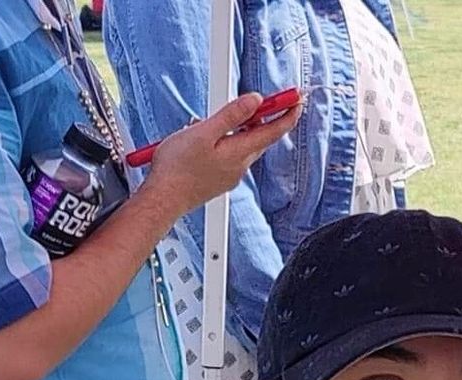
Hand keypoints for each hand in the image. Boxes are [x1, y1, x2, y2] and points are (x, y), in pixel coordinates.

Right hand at [141, 93, 302, 214]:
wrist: (163, 199)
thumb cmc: (178, 168)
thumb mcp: (203, 133)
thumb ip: (231, 116)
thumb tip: (255, 100)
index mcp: (239, 152)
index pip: (273, 130)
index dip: (287, 112)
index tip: (297, 98)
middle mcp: (240, 165)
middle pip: (260, 136)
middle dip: (264, 117)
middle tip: (266, 99)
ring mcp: (231, 174)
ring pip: (243, 145)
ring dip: (239, 128)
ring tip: (214, 120)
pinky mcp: (221, 179)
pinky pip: (230, 155)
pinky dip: (225, 142)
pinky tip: (205, 138)